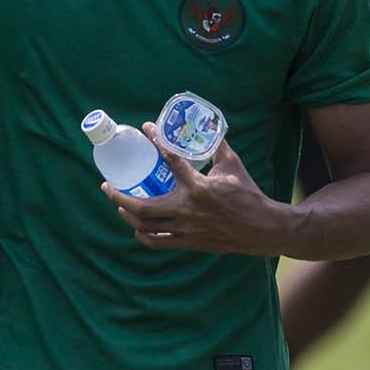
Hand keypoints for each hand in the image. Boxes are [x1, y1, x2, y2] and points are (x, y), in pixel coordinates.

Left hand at [110, 128, 286, 255]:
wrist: (262, 229)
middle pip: (142, 207)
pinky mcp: (190, 242)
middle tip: (108, 185)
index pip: (170, 159)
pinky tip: (137, 227)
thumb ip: (217, 146)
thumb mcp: (233, 165)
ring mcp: (186, 229)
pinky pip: (158, 242)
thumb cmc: (248, 194)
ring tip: (119, 205)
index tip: (145, 129)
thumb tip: (208, 127)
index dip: (155, 140)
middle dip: (118, 196)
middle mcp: (187, 209)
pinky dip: (143, 235)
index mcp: (198, 187)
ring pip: (145, 227)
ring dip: (126, 216)